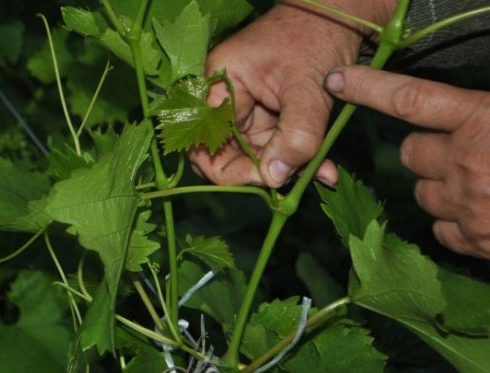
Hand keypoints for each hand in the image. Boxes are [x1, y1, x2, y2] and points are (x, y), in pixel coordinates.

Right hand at [189, 0, 394, 187]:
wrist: (342, 13)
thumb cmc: (318, 37)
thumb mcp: (309, 89)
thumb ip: (295, 136)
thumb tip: (275, 179)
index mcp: (220, 84)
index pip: (206, 144)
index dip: (231, 170)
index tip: (268, 180)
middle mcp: (225, 98)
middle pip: (229, 154)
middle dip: (263, 172)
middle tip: (294, 180)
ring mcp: (246, 107)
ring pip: (257, 154)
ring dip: (288, 167)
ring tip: (321, 171)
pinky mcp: (268, 113)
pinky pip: (275, 145)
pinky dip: (298, 157)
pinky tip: (322, 168)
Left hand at [325, 66, 489, 258]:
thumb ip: (487, 111)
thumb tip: (466, 111)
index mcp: (484, 122)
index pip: (411, 99)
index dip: (370, 88)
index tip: (338, 80)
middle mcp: (467, 164)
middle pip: (410, 154)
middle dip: (426, 151)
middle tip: (459, 150)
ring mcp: (469, 207)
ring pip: (422, 194)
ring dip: (440, 186)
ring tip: (478, 183)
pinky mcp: (477, 242)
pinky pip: (441, 230)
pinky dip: (455, 223)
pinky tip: (481, 215)